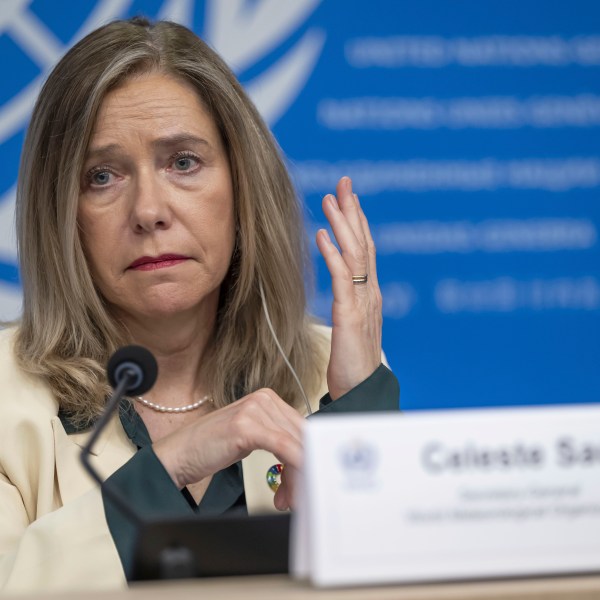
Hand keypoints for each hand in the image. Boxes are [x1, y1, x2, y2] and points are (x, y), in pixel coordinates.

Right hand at [153, 388, 303, 509]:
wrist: (177, 454)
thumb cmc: (210, 448)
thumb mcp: (251, 437)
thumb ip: (277, 438)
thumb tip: (306, 456)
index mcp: (268, 398)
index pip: (302, 429)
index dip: (310, 456)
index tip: (311, 480)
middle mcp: (264, 399)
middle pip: (301, 437)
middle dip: (303, 471)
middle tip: (298, 498)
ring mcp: (255, 409)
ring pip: (294, 445)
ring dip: (295, 478)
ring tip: (285, 500)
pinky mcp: (246, 425)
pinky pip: (283, 447)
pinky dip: (293, 468)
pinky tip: (291, 488)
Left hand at [316, 176, 381, 399]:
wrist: (361, 391)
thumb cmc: (353, 363)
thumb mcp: (352, 326)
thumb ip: (351, 304)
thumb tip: (345, 288)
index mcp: (369, 293)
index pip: (365, 250)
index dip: (357, 222)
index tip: (348, 198)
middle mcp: (370, 292)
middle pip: (364, 243)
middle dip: (353, 211)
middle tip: (344, 183)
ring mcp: (363, 302)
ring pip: (355, 254)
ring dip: (343, 224)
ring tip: (331, 198)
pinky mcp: (351, 315)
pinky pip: (343, 278)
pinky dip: (333, 254)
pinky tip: (322, 236)